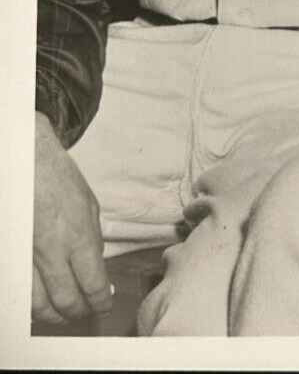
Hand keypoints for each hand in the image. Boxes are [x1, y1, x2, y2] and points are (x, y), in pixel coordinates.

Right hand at [33, 112, 110, 322]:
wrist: (25, 165)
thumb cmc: (59, 179)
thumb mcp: (89, 205)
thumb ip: (92, 238)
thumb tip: (96, 264)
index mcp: (78, 237)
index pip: (94, 285)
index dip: (102, 301)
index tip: (106, 304)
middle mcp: (52, 252)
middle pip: (66, 301)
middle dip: (80, 312)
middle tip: (86, 311)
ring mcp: (27, 258)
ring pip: (37, 305)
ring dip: (53, 315)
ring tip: (63, 313)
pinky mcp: (11, 258)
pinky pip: (19, 292)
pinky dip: (30, 303)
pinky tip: (39, 301)